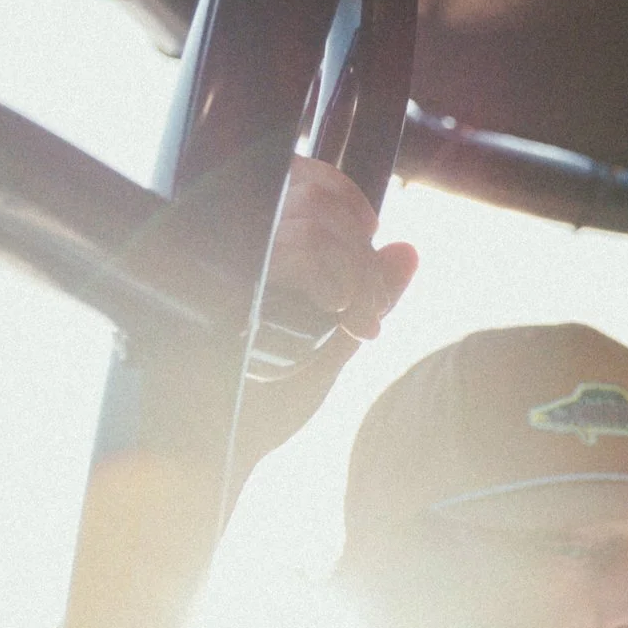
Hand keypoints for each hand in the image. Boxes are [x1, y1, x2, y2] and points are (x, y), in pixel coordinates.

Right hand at [234, 157, 419, 473]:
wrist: (218, 450)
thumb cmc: (266, 403)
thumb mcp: (331, 345)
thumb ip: (369, 296)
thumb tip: (409, 248)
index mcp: (246, 245)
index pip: (299, 176)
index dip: (344, 196)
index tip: (369, 233)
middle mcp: (230, 241)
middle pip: (316, 202)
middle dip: (363, 256)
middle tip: (372, 314)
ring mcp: (225, 257)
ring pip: (314, 225)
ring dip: (358, 275)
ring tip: (359, 324)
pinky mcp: (226, 280)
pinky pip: (298, 249)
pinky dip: (335, 278)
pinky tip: (339, 313)